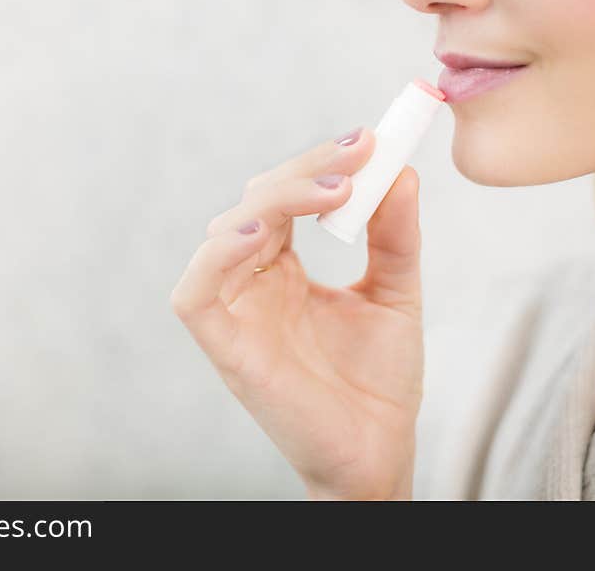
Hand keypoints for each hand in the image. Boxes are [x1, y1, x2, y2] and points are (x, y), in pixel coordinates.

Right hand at [170, 127, 424, 499]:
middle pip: (254, 204)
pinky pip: (194, 293)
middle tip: (356, 154)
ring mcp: (235, 313)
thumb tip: (400, 174)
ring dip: (273, 200)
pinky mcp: (224, 347)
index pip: (284, 199)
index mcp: (284, 270)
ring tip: (333, 191)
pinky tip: (264, 232)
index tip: (368, 142)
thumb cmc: (380, 382)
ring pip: (224, 233)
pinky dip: (219, 255)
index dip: (317, 166)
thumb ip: (394, 237)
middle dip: (303, 172)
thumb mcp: (396, 294)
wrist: (379, 451)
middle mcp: (253, 284)